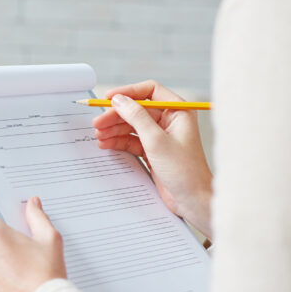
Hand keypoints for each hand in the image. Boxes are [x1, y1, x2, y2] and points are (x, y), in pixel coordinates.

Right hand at [92, 81, 212, 236]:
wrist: (193, 200)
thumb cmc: (185, 171)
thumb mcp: (156, 140)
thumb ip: (136, 117)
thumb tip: (119, 100)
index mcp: (177, 112)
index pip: (149, 91)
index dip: (128, 92)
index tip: (109, 97)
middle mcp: (169, 121)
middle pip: (136, 110)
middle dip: (116, 116)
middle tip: (98, 123)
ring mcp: (160, 136)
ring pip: (131, 125)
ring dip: (114, 129)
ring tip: (99, 135)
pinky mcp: (153, 150)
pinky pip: (131, 140)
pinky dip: (118, 141)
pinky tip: (106, 144)